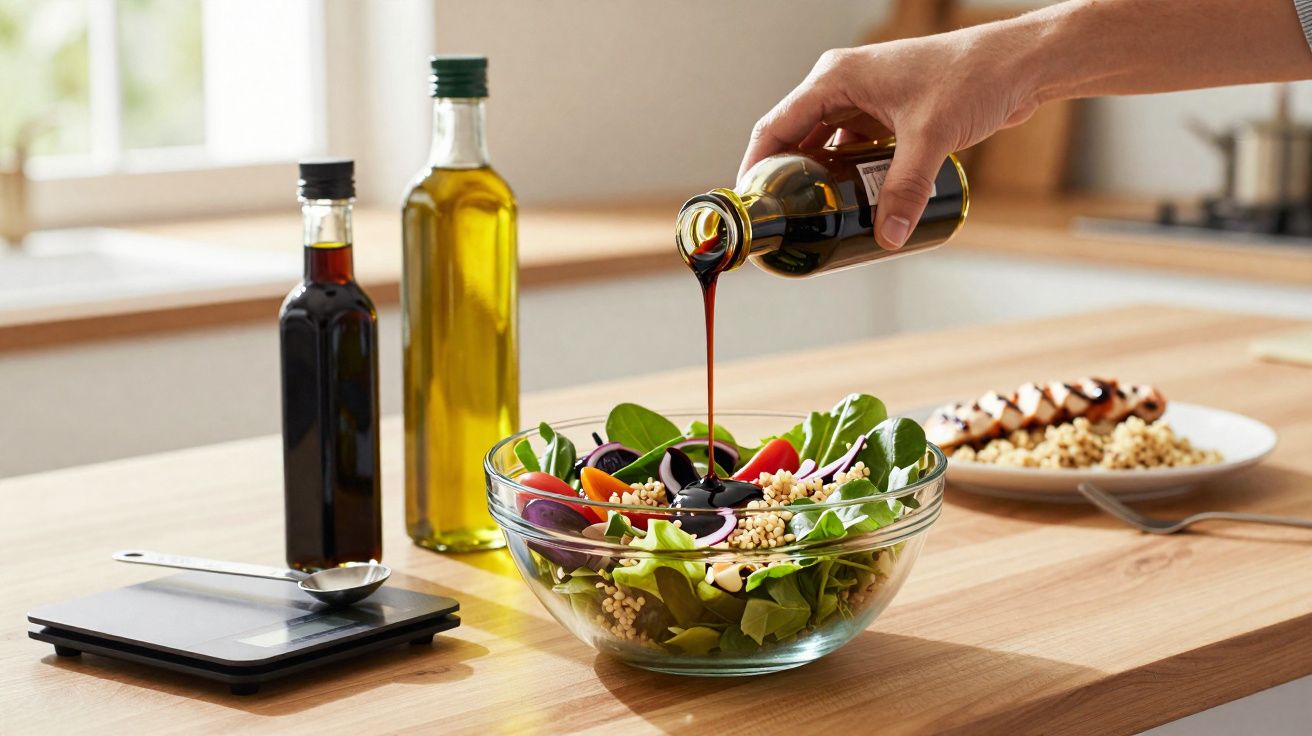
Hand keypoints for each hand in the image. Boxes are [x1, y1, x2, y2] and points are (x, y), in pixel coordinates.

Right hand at [738, 25, 1040, 249]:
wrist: (1019, 64)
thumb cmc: (973, 77)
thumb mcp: (931, 138)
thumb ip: (904, 189)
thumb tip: (887, 236)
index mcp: (836, 77)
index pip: (776, 125)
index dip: (756, 167)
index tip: (752, 204)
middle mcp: (843, 84)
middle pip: (796, 138)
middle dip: (789, 180)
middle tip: (785, 220)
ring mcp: (865, 98)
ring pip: (826, 145)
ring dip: (821, 180)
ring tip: (815, 218)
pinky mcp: (887, 112)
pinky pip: (853, 148)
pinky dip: (850, 174)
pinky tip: (854, 202)